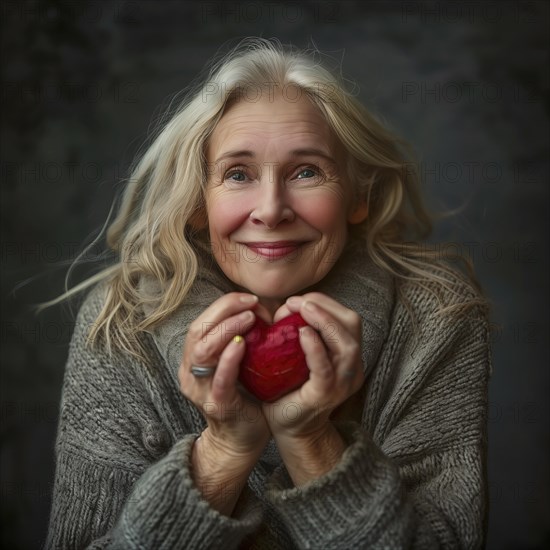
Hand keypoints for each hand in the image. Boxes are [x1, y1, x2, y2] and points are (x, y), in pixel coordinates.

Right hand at [178, 292, 271, 513]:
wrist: (241, 440)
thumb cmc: (244, 396)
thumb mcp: (238, 362)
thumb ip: (241, 337)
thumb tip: (260, 308)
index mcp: (194, 358)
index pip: (202, 321)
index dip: (224, 305)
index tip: (250, 299)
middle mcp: (190, 371)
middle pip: (198, 330)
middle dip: (224, 310)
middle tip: (251, 302)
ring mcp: (200, 389)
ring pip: (203, 350)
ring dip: (226, 328)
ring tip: (249, 318)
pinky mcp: (217, 404)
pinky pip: (220, 378)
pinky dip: (229, 358)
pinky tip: (242, 344)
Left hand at [263, 293, 364, 483]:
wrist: (288, 428)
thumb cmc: (290, 387)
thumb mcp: (298, 354)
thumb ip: (296, 330)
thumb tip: (285, 307)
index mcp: (348, 355)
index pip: (347, 318)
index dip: (325, 303)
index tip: (299, 300)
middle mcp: (351, 367)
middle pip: (352, 324)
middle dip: (325, 306)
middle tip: (297, 302)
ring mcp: (342, 383)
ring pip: (346, 345)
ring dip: (324, 321)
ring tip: (302, 309)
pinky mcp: (325, 395)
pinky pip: (325, 368)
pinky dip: (315, 348)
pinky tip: (302, 333)